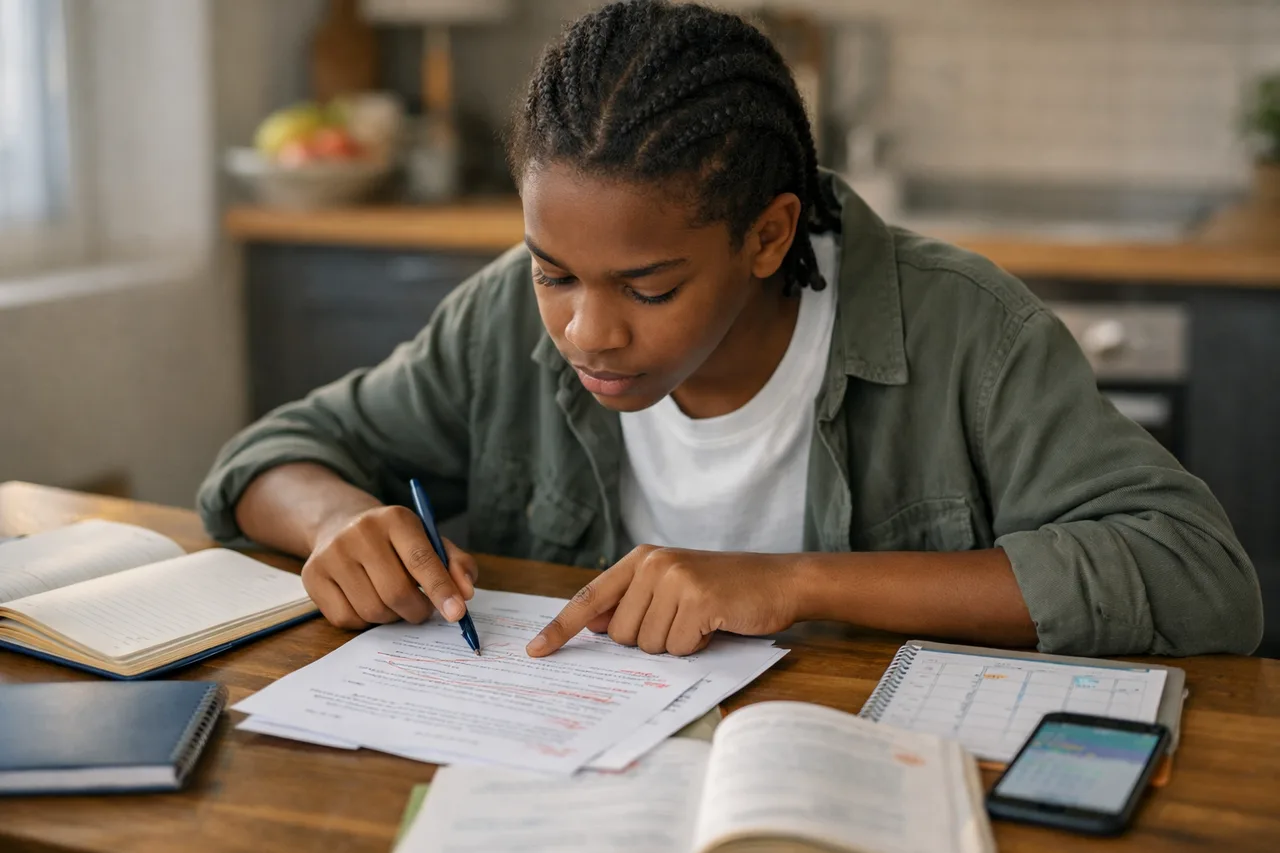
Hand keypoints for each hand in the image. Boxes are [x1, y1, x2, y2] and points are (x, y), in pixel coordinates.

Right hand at [301, 505, 477, 629]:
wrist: (341, 525)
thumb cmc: (395, 541)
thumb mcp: (429, 541)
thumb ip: (455, 565)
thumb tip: (465, 593)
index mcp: (395, 519)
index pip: (421, 559)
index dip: (441, 589)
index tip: (457, 613)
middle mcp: (359, 533)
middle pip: (396, 592)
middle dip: (417, 610)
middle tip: (423, 610)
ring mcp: (332, 555)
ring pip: (372, 610)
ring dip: (391, 617)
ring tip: (394, 601)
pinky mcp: (313, 576)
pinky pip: (347, 619)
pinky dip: (364, 621)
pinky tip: (367, 601)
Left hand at [526, 546, 802, 656]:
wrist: (780, 580)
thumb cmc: (726, 590)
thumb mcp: (673, 588)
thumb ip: (634, 603)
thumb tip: (594, 627)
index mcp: (641, 560)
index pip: (590, 598)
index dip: (562, 627)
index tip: (536, 651)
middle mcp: (653, 564)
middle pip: (621, 634)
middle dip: (651, 641)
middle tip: (684, 621)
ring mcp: (675, 579)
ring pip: (648, 645)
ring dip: (677, 644)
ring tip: (702, 620)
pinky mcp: (697, 598)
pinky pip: (678, 647)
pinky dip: (698, 646)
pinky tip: (715, 624)